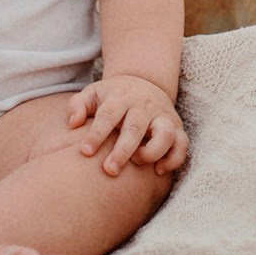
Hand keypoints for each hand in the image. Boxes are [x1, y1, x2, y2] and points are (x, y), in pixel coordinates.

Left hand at [65, 75, 187, 175]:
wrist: (144, 83)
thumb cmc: (112, 97)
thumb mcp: (93, 93)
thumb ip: (78, 106)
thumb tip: (73, 123)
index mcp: (120, 98)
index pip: (108, 115)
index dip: (97, 133)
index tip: (85, 152)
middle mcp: (144, 107)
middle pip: (135, 127)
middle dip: (123, 150)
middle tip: (109, 170)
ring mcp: (162, 116)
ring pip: (165, 134)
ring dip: (152, 152)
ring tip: (136, 163)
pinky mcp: (176, 127)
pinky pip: (182, 144)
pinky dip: (174, 159)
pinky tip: (159, 171)